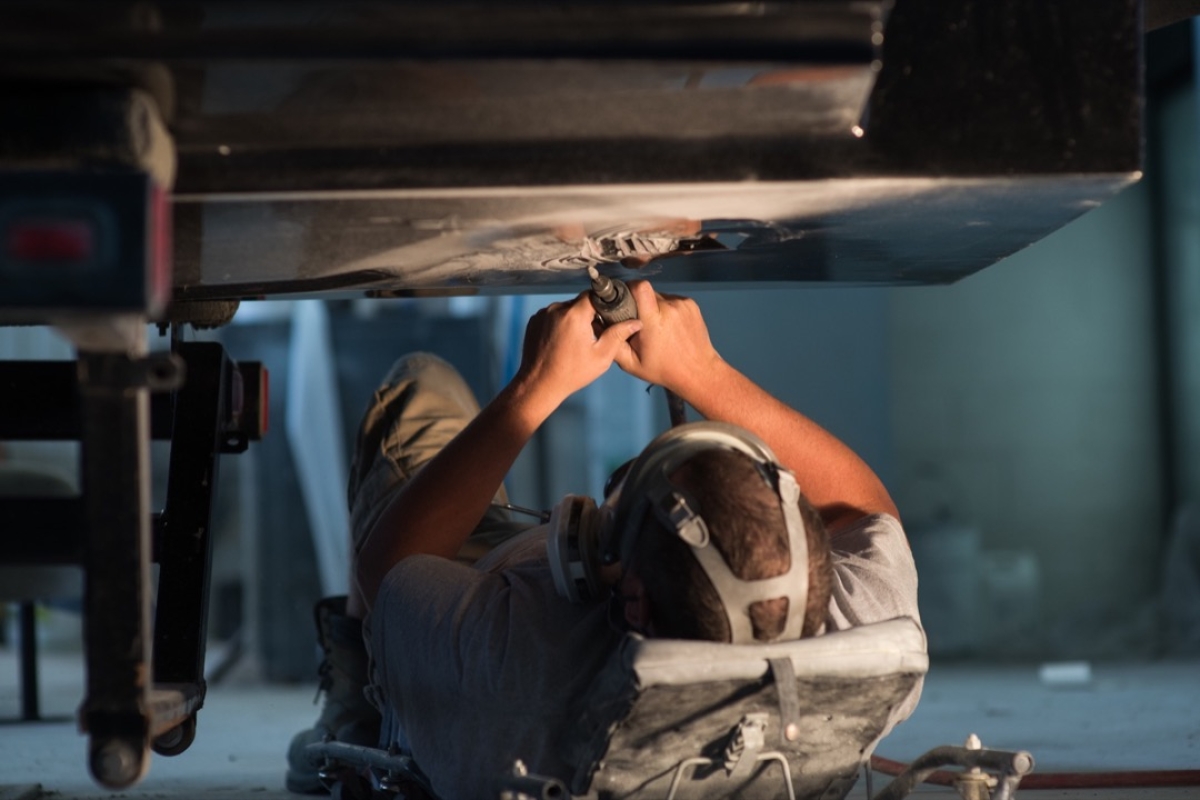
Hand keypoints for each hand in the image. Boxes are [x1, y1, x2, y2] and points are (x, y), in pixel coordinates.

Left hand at [514, 292, 641, 405]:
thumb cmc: (571, 373)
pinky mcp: (534, 321)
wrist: (539, 384)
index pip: (594, 295)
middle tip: (593, 334)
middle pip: (579, 302)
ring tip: (575, 341)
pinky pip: (552, 316)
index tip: (608, 314)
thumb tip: (636, 322)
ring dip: (573, 319)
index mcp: (574, 315)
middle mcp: (556, 309)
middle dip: (588, 314)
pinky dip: (559, 324)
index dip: (603, 303)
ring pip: (565, 309)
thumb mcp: (601, 356)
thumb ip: (618, 335)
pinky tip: (562, 342)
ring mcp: (542, 314)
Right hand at [615, 280, 720, 395]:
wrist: (698, 371)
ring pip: (659, 296)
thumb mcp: (632, 364)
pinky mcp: (691, 304)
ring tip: (657, 326)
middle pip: (647, 293)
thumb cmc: (664, 370)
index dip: (629, 288)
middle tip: (638, 320)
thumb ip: (613, 344)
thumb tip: (597, 326)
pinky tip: (669, 326)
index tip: (624, 298)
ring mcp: (682, 304)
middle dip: (639, 303)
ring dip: (654, 307)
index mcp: (653, 321)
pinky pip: (671, 300)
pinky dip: (667, 309)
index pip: (640, 287)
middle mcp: (669, 308)